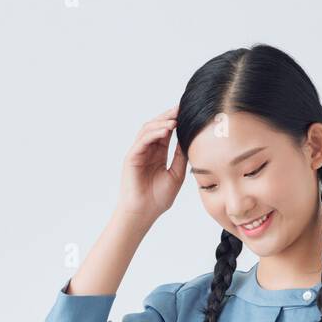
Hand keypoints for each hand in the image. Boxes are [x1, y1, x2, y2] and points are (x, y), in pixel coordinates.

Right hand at [114, 103, 186, 227]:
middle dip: (168, 116)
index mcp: (158, 154)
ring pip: (148, 130)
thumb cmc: (158, 198)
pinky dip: (154, 133)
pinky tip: (166, 130)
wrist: (144, 213)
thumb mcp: (176, 175)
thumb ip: (181, 157)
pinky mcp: (131, 158)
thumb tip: (190, 141)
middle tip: (181, 107)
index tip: (188, 112)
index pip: (166, 132)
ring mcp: (138, 153)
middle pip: (156, 126)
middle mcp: (147, 151)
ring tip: (176, 119)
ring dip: (162, 122)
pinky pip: (142, 140)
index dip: (175, 121)